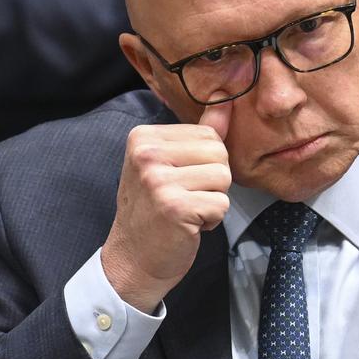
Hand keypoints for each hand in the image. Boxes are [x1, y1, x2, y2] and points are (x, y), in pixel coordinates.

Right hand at [100, 102, 231, 312]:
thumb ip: (198, 134)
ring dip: (214, 200)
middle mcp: (147, 154)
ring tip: (187, 210)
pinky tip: (188, 225)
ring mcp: (159, 181)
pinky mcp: (175, 207)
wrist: (132, 259)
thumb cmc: (153, 212)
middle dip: (214, 180)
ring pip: (224, 177)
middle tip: (186, 198)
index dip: (206, 163)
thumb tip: (226, 99)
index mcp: (143, 137)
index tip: (181, 181)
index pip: (208, 133)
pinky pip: (222, 204)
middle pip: (219, 153)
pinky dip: (212, 219)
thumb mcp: (168, 165)